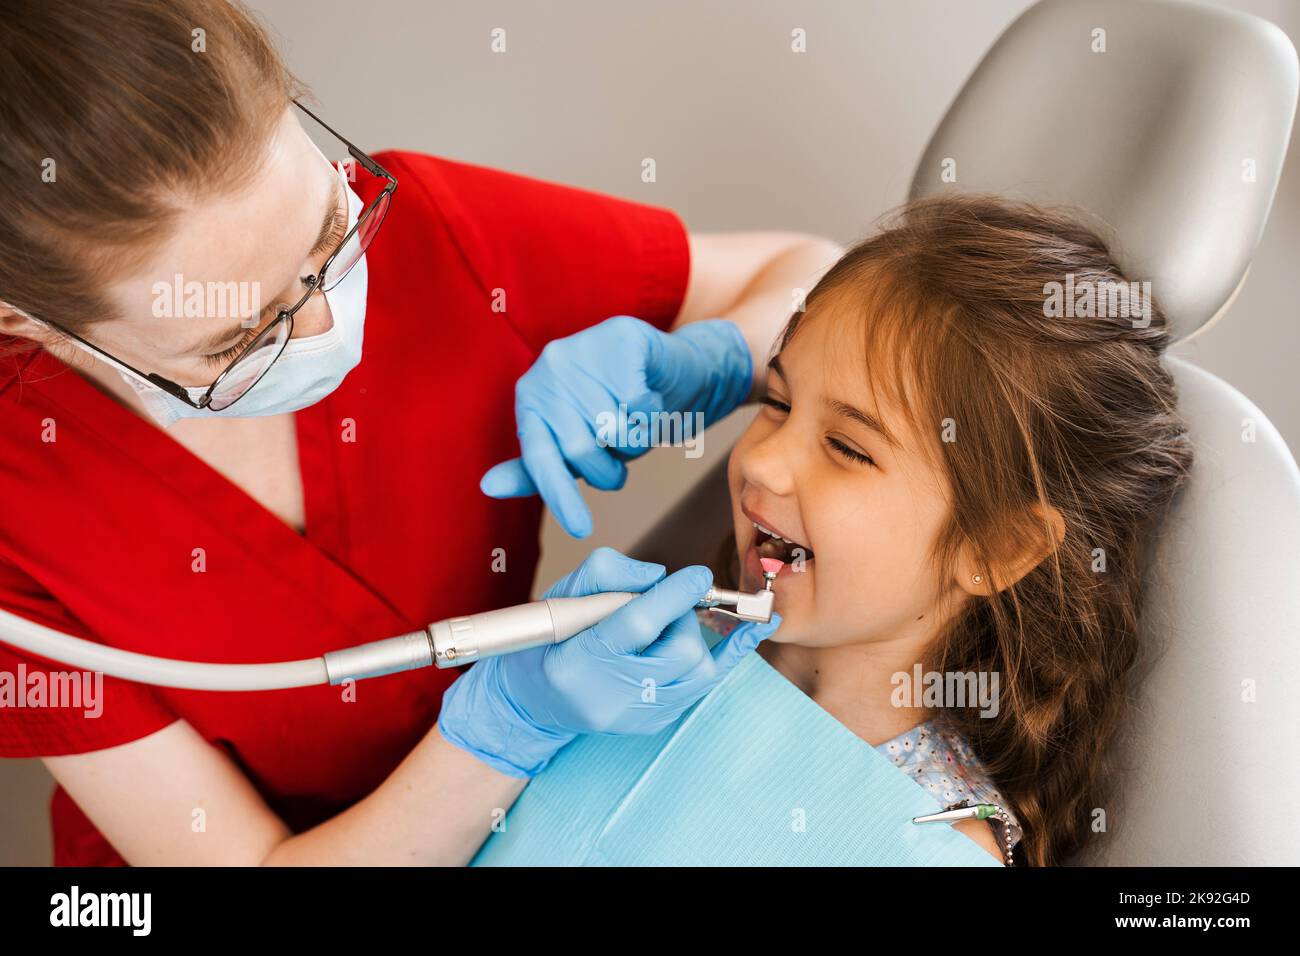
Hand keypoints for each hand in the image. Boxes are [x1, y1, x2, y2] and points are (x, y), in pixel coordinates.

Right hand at [436, 547, 779, 777]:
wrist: (531, 701)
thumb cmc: (543, 641)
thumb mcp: (560, 594)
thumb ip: (607, 573)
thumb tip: (659, 576)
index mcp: (577, 661)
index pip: (636, 626)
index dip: (673, 597)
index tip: (698, 574)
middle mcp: (608, 697)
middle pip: (675, 651)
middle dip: (683, 616)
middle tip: (667, 602)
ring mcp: (633, 717)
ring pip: (697, 672)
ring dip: (694, 636)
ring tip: (672, 622)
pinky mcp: (652, 723)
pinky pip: (702, 687)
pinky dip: (727, 655)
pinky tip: (752, 630)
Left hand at [480, 316, 752, 536]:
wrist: (671, 370)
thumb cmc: (619, 413)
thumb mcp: (576, 445)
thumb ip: (538, 468)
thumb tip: (487, 486)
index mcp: (531, 397)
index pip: (539, 456)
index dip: (559, 495)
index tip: (581, 529)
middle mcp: (548, 368)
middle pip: (581, 449)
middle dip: (611, 469)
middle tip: (622, 452)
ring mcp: (583, 349)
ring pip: (616, 430)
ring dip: (638, 440)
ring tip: (638, 419)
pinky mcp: (622, 338)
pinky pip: (641, 405)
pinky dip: (655, 415)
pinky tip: (652, 396)